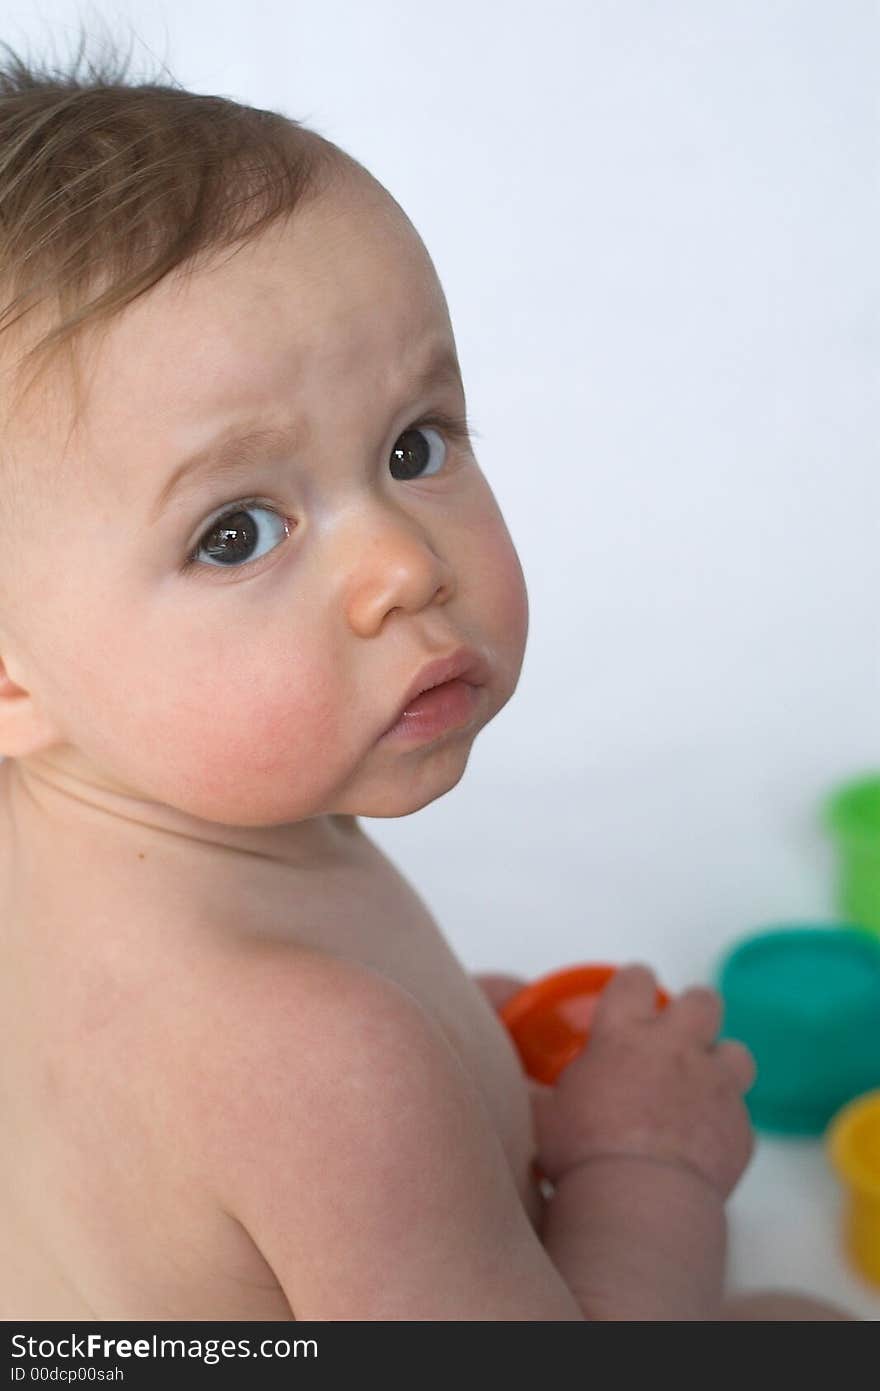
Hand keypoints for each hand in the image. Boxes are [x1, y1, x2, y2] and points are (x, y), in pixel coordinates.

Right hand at [531, 964, 755, 1198]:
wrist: (639, 1200)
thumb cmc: (583, 1152)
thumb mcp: (543, 1115)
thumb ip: (539, 1094)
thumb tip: (522, 1093)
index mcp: (624, 1033)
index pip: (636, 979)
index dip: (635, 982)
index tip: (632, 991)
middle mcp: (676, 1048)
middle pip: (703, 1001)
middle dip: (694, 1011)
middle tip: (678, 1035)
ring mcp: (715, 1085)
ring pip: (736, 1053)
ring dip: (721, 1065)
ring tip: (702, 1087)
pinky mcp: (740, 1128)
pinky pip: (740, 1116)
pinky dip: (724, 1125)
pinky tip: (703, 1145)